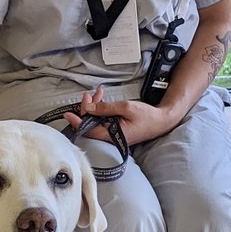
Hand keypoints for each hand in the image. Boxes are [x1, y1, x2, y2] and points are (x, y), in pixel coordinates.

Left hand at [63, 85, 179, 146]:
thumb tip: (90, 108)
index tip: (68, 114)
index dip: (78, 121)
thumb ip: (106, 108)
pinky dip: (101, 110)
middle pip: (91, 124)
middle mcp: (110, 137)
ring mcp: (113, 134)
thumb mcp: (126, 108)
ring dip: (94, 107)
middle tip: (87, 96)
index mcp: (112, 135)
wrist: (162, 120)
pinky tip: (101, 99)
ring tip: (96, 94)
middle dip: (87, 108)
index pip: (89, 130)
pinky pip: (103, 121)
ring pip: (96, 121)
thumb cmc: (147, 116)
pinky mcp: (115, 130)